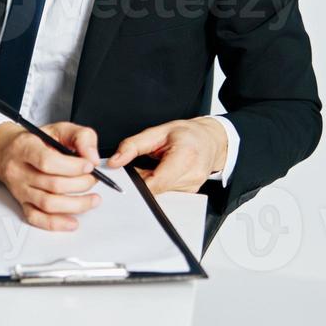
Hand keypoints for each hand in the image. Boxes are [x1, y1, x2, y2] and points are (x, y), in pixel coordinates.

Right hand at [0, 121, 103, 231]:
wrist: (6, 150)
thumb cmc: (34, 140)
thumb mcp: (59, 128)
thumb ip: (81, 137)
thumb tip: (92, 157)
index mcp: (25, 147)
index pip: (47, 161)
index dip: (72, 166)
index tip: (89, 165)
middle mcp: (19, 170)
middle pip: (52, 185)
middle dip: (80, 184)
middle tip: (93, 179)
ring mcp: (20, 189)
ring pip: (48, 204)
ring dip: (76, 205)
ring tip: (93, 199)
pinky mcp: (22, 202)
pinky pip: (36, 218)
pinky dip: (56, 223)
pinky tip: (72, 221)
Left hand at [107, 117, 226, 194]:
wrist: (210, 140)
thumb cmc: (187, 134)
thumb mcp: (157, 132)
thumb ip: (132, 146)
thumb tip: (115, 161)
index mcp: (186, 155)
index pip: (157, 181)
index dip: (136, 183)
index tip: (123, 179)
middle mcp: (192, 174)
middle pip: (156, 189)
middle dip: (140, 182)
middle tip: (135, 168)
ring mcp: (193, 187)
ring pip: (160, 193)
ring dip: (150, 183)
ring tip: (151, 167)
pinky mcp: (190, 193)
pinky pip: (166, 193)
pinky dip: (158, 185)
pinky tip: (160, 173)